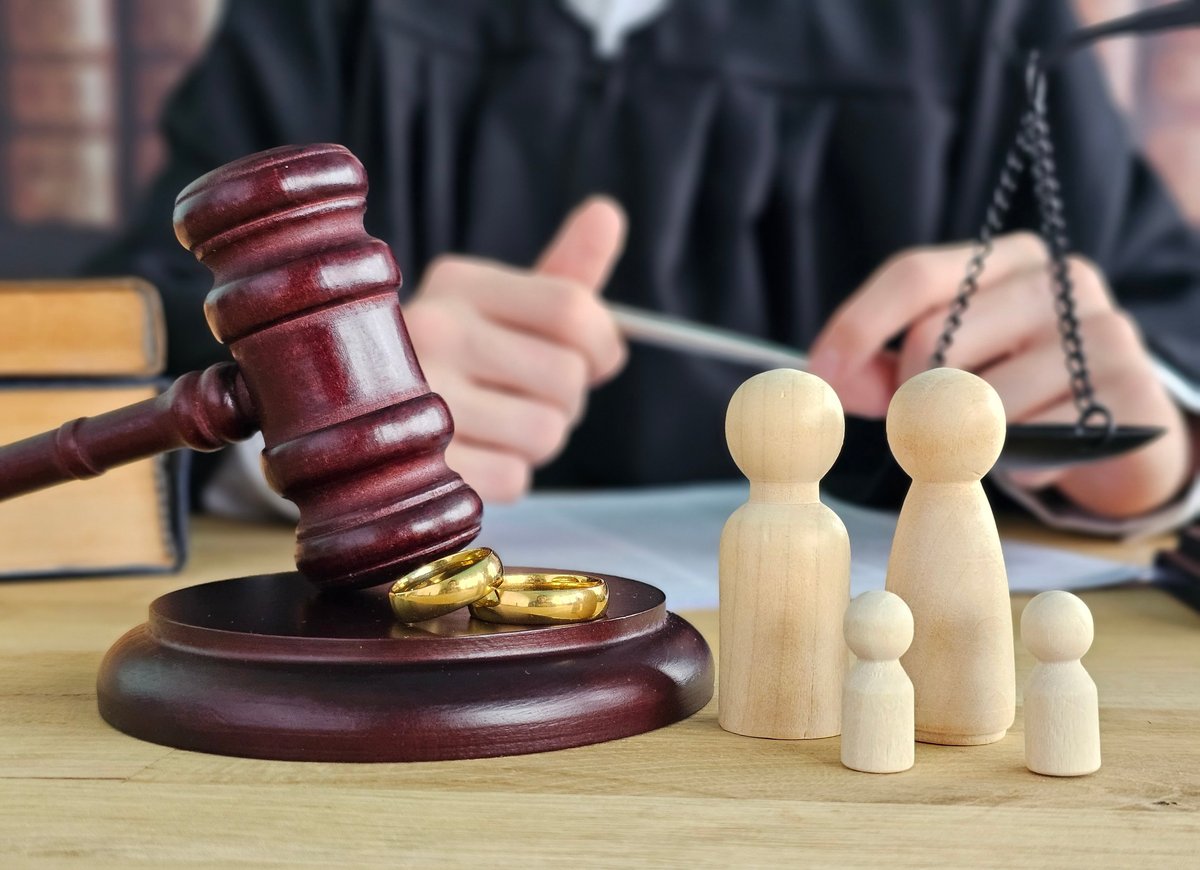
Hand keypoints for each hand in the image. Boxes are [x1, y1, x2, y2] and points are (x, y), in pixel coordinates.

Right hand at [403, 197, 627, 501]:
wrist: (359, 423)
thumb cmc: (457, 360)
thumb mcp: (502, 308)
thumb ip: (561, 273)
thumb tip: (607, 213)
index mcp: (457, 285)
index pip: (570, 308)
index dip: (604, 343)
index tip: (596, 359)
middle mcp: (431, 331)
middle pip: (567, 376)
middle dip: (568, 399)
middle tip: (529, 397)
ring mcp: (416, 399)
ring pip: (545, 431)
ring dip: (540, 441)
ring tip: (500, 427)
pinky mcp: (419, 465)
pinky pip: (514, 477)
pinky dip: (508, 475)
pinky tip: (475, 456)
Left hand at [808, 232, 1193, 517]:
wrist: (1121, 434)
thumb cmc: (1019, 390)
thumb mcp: (950, 369)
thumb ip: (885, 371)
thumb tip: (830, 381)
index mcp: (1009, 258)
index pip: (914, 274)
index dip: (856, 326)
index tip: (820, 372)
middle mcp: (1060, 280)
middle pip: (934, 338)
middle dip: (908, 394)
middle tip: (924, 422)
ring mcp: (1101, 330)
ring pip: (977, 398)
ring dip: (963, 437)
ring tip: (992, 437)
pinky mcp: (1127, 391)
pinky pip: (1029, 441)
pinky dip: (1014, 465)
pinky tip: (1035, 457)